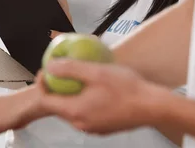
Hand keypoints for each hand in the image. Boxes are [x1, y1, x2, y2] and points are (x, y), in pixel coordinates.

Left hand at [37, 59, 164, 134]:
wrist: (153, 107)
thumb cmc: (125, 88)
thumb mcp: (97, 72)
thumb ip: (71, 69)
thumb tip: (50, 66)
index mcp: (74, 111)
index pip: (45, 101)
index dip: (41, 84)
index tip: (45, 69)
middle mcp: (80, 124)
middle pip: (58, 107)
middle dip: (55, 88)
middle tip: (60, 69)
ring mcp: (92, 128)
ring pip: (72, 111)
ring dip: (69, 94)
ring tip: (76, 77)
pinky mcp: (103, 128)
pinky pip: (85, 114)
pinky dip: (83, 101)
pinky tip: (93, 89)